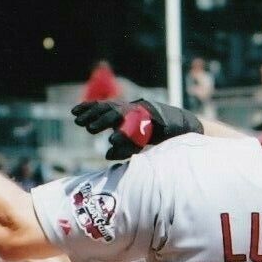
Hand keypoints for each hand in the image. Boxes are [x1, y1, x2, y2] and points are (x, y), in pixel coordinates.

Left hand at [70, 98, 201, 160]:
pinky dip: (124, 134)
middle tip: (78, 121)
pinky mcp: (154, 120)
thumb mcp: (138, 142)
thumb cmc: (162, 135)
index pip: (106, 106)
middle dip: (93, 114)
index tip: (74, 113)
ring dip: (104, 121)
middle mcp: (135, 109)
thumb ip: (123, 147)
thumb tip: (106, 155)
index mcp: (130, 111)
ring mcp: (144, 113)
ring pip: (120, 114)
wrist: (187, 130)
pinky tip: (112, 140)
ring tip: (90, 129)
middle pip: (109, 108)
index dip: (90, 108)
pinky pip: (136, 126)